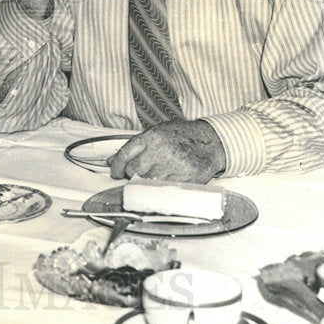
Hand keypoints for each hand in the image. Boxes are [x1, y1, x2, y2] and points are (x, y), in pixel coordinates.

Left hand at [107, 120, 225, 182]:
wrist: (211, 142)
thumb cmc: (183, 136)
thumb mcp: (157, 133)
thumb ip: (135, 146)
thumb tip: (112, 160)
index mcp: (151, 137)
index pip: (124, 154)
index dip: (117, 166)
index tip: (116, 172)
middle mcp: (159, 151)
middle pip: (133, 170)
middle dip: (131, 175)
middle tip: (137, 175)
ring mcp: (171, 166)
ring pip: (145, 182)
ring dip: (145, 183)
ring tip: (152, 177)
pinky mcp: (182, 179)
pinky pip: (161, 190)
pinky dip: (158, 189)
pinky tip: (161, 184)